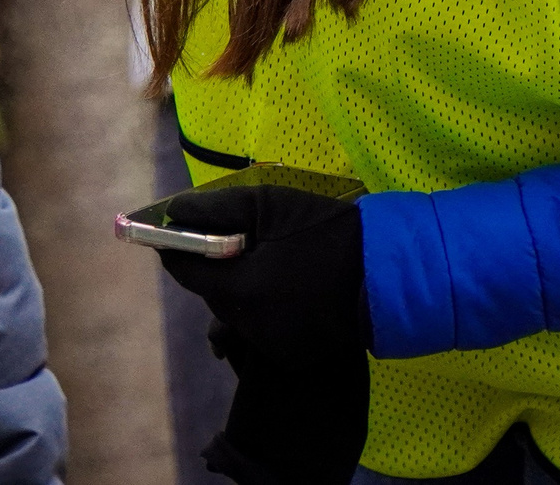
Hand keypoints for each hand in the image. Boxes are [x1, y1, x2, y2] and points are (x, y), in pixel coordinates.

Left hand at [157, 184, 368, 483]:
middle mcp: (249, 325)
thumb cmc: (324, 230)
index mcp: (239, 288)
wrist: (387, 271)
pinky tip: (289, 288)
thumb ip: (213, 208)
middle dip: (215, 268)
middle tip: (238, 242)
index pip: (184, 270)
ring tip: (269, 262)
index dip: (176, 248)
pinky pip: (261, 329)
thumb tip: (172, 213)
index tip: (173, 233)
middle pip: (211, 294)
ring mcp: (272, 345)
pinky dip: (265, 308)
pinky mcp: (293, 355)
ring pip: (235, 313)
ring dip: (241, 289)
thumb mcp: (266, 204)